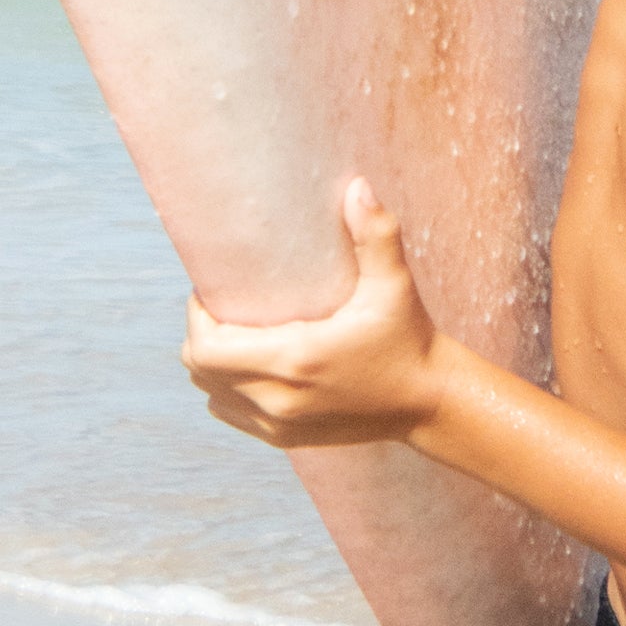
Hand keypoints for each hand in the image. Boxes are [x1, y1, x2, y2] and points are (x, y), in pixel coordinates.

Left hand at [182, 179, 442, 448]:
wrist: (428, 403)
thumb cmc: (409, 339)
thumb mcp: (395, 286)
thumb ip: (377, 235)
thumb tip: (358, 187)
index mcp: (296, 360)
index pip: (207, 347)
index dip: (196, 316)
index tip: (211, 290)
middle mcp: (279, 398)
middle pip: (200, 369)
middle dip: (200, 335)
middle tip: (221, 305)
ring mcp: (280, 424)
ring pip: (211, 394)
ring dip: (211, 364)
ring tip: (233, 333)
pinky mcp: (286, 438)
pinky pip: (232, 414)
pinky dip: (227, 390)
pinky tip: (248, 365)